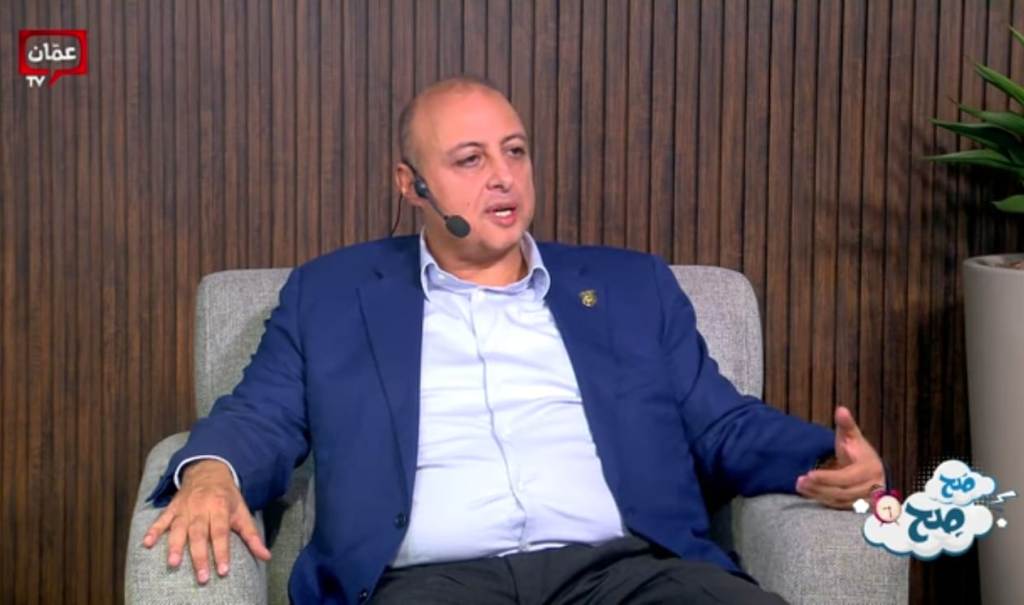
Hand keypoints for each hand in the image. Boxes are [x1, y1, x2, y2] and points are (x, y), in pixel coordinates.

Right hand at [142, 460, 270, 583]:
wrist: (209, 470)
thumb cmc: (228, 496)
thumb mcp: (242, 512)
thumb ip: (252, 536)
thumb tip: (266, 556)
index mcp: (220, 507)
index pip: (221, 532)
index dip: (222, 552)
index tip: (223, 571)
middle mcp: (201, 508)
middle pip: (200, 534)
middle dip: (200, 556)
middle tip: (201, 577)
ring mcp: (185, 508)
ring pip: (179, 528)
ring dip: (175, 546)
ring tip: (173, 563)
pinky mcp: (172, 508)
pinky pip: (161, 519)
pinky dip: (153, 530)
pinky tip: (146, 543)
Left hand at [795, 406, 884, 508]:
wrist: (868, 468)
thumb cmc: (857, 451)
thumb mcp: (852, 436)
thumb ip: (846, 424)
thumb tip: (841, 410)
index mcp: (871, 469)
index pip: (848, 477)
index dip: (828, 477)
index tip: (809, 474)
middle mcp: (872, 487)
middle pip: (842, 492)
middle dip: (819, 487)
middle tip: (800, 481)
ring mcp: (866, 500)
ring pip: (840, 501)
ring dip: (818, 494)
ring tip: (800, 485)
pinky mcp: (857, 507)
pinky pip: (838, 507)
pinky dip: (822, 500)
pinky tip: (808, 492)